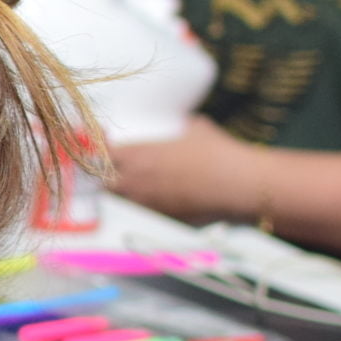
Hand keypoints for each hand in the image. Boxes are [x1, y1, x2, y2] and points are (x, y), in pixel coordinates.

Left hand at [105, 115, 259, 224]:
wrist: (242, 185)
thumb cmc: (220, 152)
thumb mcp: (197, 128)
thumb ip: (182, 125)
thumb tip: (183, 121)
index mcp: (138, 157)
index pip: (101, 155)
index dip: (98, 150)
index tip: (102, 146)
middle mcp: (136, 183)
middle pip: (105, 182)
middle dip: (107, 175)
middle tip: (117, 167)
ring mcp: (148, 204)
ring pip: (124, 200)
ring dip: (126, 192)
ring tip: (137, 183)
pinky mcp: (164, 220)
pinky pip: (147, 213)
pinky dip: (147, 206)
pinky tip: (159, 199)